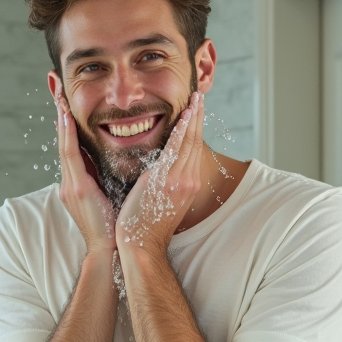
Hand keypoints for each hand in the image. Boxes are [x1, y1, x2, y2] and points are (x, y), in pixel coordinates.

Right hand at [53, 85, 116, 255]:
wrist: (112, 250)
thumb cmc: (117, 225)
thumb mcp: (110, 196)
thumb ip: (108, 179)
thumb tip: (117, 163)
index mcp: (80, 182)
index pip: (73, 145)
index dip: (68, 124)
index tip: (66, 103)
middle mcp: (71, 181)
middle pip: (64, 140)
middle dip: (60, 115)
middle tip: (56, 90)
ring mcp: (71, 184)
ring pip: (65, 144)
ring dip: (61, 119)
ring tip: (59, 96)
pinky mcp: (77, 189)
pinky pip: (71, 156)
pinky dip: (68, 135)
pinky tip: (66, 118)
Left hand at [116, 92, 203, 256]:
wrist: (142, 245)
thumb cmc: (146, 226)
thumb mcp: (161, 200)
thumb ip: (162, 182)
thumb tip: (156, 170)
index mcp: (187, 185)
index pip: (193, 151)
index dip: (195, 129)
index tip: (196, 112)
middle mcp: (188, 181)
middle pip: (196, 142)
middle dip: (198, 117)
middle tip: (199, 96)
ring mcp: (179, 180)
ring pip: (190, 142)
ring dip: (193, 118)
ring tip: (195, 99)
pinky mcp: (167, 180)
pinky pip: (177, 149)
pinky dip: (182, 130)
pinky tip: (185, 115)